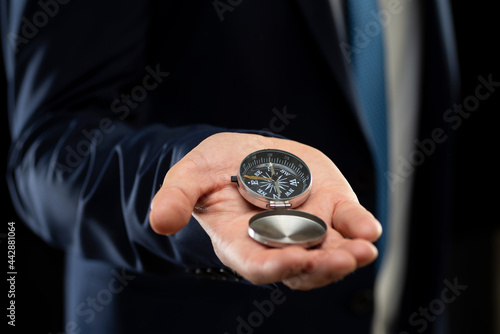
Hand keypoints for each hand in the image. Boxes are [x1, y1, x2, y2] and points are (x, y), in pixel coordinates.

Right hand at [149, 133, 381, 289]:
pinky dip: (358, 226)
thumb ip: (176, 198)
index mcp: (241, 242)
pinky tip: (368, 229)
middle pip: (301, 267)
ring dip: (347, 254)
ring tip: (363, 250)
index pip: (257, 265)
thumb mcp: (189, 177)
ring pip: (329, 251)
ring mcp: (307, 227)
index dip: (273, 267)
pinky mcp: (328, 206)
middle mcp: (277, 242)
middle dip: (320, 267)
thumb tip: (160, 221)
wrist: (244, 154)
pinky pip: (346, 222)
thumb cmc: (212, 170)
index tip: (291, 262)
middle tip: (341, 260)